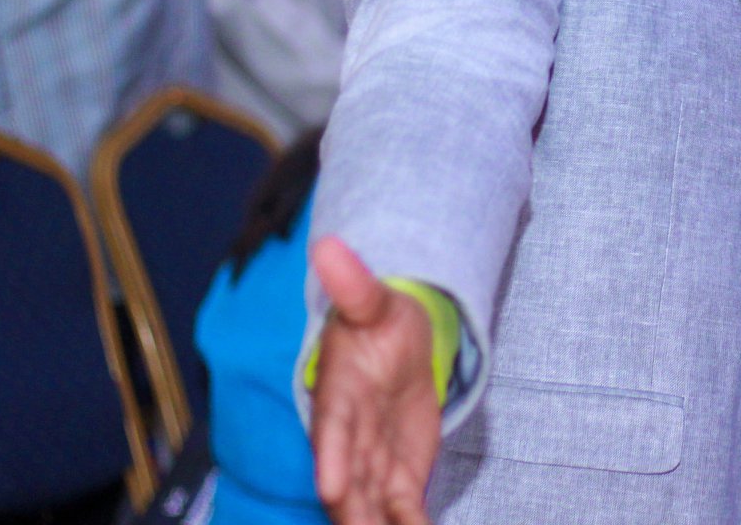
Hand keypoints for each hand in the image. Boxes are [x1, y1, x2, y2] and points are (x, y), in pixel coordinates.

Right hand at [310, 237, 440, 524]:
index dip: (332, 457)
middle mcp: (350, 437)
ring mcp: (372, 461)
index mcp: (340, 395)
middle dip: (351, 512)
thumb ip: (355, 285)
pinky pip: (402, 508)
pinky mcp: (398, 475)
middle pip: (347, 482)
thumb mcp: (375, 301)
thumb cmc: (380, 321)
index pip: (332, 429)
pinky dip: (412, 523)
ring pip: (370, 505)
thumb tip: (328, 244)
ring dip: (378, 523)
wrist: (400, 342)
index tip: (330, 485)